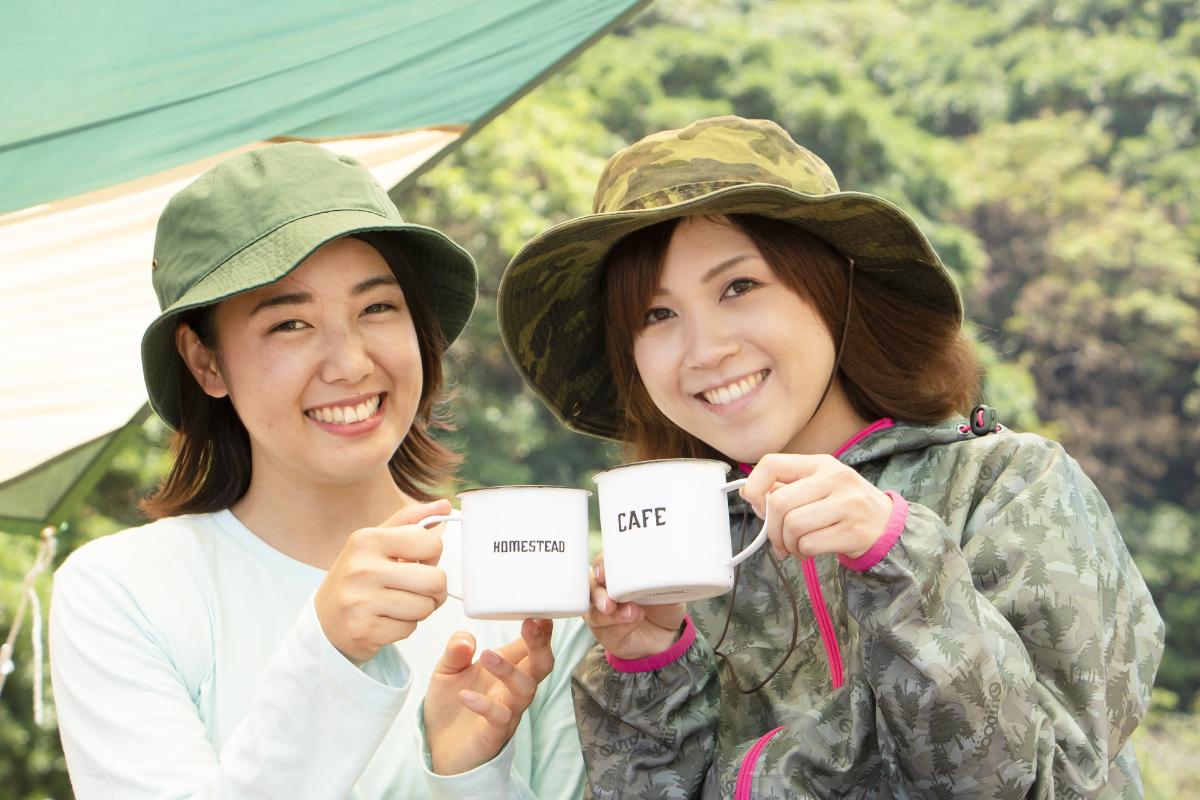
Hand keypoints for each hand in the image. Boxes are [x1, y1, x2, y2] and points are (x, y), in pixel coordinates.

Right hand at [314, 499, 450, 663]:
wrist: (325, 619)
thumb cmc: (359, 576)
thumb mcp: (377, 541)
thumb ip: (411, 521)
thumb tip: (444, 505)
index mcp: (367, 539)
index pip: (431, 544)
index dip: (432, 555)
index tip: (419, 561)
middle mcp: (361, 568)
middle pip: (435, 580)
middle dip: (435, 589)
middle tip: (420, 590)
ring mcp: (360, 602)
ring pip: (425, 607)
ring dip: (420, 609)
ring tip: (399, 604)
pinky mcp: (363, 631)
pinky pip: (410, 629)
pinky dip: (404, 627)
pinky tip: (386, 620)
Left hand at [424, 619, 554, 774]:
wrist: (436, 747)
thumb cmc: (450, 705)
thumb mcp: (445, 670)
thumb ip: (455, 651)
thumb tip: (466, 638)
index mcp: (506, 668)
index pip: (531, 646)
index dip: (540, 629)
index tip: (539, 609)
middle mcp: (512, 689)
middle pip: (541, 666)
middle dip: (541, 644)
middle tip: (531, 623)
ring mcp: (507, 712)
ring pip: (525, 690)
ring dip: (510, 670)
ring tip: (487, 656)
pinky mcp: (493, 734)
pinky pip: (499, 718)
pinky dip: (484, 705)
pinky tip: (465, 695)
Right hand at [585, 554, 684, 659]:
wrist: (668, 634)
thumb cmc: (663, 605)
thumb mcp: (669, 589)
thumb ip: (664, 581)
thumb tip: (667, 571)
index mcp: (616, 575)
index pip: (601, 564)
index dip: (600, 565)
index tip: (604, 571)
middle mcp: (604, 593)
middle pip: (590, 588)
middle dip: (598, 593)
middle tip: (610, 601)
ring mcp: (602, 615)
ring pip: (593, 613)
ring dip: (610, 614)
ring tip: (630, 612)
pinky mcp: (607, 636)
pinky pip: (607, 632)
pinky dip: (620, 627)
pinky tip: (634, 622)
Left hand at [740, 454, 892, 560]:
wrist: (888, 526)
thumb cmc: (843, 506)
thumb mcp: (817, 487)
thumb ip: (784, 487)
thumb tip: (748, 492)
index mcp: (821, 463)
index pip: (772, 463)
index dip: (755, 486)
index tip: (759, 505)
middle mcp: (836, 478)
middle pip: (779, 502)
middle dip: (771, 528)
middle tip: (779, 540)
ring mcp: (848, 504)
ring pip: (793, 526)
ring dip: (787, 543)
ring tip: (797, 546)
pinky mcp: (854, 531)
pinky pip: (809, 544)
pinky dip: (802, 553)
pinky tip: (810, 552)